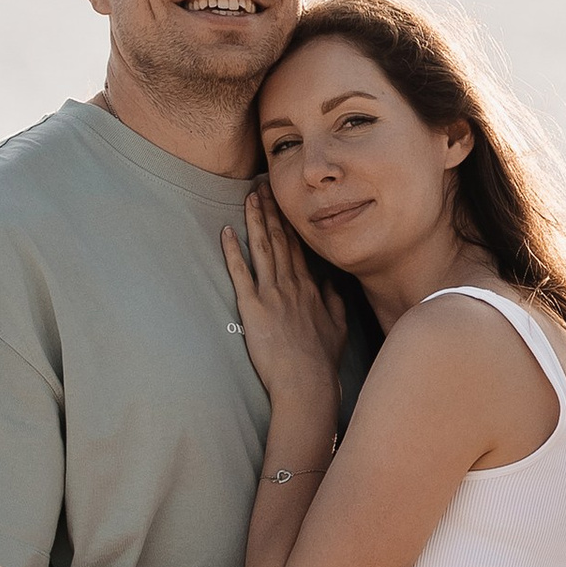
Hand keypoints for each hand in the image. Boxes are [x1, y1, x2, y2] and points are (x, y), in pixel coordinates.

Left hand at [222, 187, 348, 401]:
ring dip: (255, 220)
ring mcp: (272, 294)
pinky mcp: (253, 307)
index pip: (297, 247)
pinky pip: (240, 273)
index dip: (288, 222)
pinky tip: (226, 231)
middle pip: (279, 239)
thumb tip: (332, 285)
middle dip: (271, 210)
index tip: (283, 203)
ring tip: (249, 196)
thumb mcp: (339, 328)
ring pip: (262, 248)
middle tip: (263, 185)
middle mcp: (291, 284)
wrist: (307, 381)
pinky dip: (232, 251)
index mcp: (310, 288)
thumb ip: (335, 303)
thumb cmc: (322, 360)